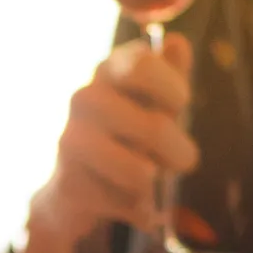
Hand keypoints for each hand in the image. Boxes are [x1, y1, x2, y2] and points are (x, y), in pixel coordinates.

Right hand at [27, 33, 196, 250]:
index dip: (173, 90)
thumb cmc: (124, 138)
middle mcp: (83, 98)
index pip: (143, 64)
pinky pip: (127, 203)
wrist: (73, 192)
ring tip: (149, 181)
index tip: (179, 106)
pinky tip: (126, 203)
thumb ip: (170, 76)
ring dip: (156, 184)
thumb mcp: (154, 105)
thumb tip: (179, 43)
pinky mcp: (67, 183)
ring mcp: (70, 140)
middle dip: (179, 153)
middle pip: (155, 129)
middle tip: (184, 161)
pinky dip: (138, 210)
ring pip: (140, 173)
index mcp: (108, 70)